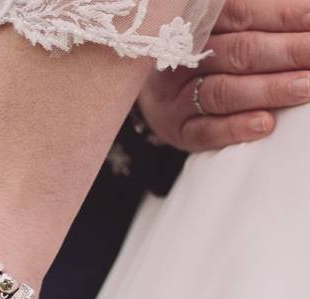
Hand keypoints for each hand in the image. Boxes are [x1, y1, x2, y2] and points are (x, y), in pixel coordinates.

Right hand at [138, 0, 309, 151]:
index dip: (280, 15)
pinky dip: (236, 127)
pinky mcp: (178, 130)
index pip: (239, 13)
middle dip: (287, 52)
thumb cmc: (207, 55)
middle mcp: (182, 59)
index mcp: (195, 25)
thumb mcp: (224, 30)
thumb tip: (306, 15)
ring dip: (268, 89)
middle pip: (236, 52)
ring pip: (221, 91)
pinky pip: (205, 131)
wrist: (157, 94)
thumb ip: (260, 22)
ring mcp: (177, 97)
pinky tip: (266, 124)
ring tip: (306, 87)